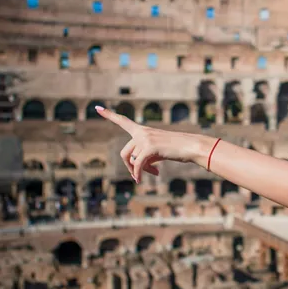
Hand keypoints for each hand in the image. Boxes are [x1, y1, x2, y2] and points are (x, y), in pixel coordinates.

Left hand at [95, 106, 213, 182]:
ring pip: (132, 160)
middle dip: (130, 166)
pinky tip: (140, 181)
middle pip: (125, 152)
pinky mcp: (150, 147)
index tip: (97, 108)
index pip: (123, 121)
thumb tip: (135, 169)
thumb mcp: (157, 151)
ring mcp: (145, 139)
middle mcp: (142, 132)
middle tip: (139, 174)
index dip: (109, 115)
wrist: (190, 146)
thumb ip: (144, 155)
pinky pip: (138, 165)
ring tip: (153, 173)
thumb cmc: (175, 149)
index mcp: (143, 130)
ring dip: (139, 171)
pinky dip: (138, 174)